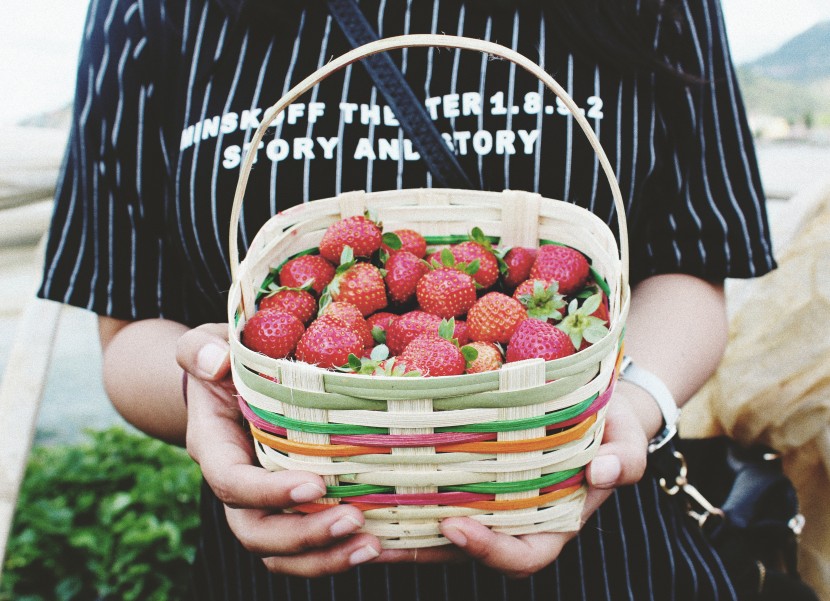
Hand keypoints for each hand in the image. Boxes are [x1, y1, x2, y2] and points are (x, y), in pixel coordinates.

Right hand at [176, 324, 382, 576]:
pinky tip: (388, 546)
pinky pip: (312, 547)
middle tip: (354, 520)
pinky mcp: (294, 510)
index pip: (232, 483)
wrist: (230, 385)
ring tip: (375, 545)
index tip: (314, 484)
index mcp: (216, 449)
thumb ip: (199, 350)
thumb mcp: (208, 345)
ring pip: (283, 553)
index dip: (268, 492)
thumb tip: (214, 361)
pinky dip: (346, 552)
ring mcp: (265, 505)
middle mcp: (237, 487)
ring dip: (328, 557)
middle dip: (304, 536)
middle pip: (258, 533)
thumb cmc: (225, 361)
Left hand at [374, 391, 648, 577]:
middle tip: (376, 534)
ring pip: (440, 527)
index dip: (487, 551)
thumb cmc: (613, 427)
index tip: (454, 526)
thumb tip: (605, 473)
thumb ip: (624, 460)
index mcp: (554, 523)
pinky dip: (404, 495)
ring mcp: (489, 500)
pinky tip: (368, 483)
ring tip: (353, 519)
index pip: (523, 556)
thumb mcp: (627, 438)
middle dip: (420, 549)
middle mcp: (515, 520)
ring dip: (399, 529)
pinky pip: (435, 493)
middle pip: (464, 550)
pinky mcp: (469, 476)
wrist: (596, 407)